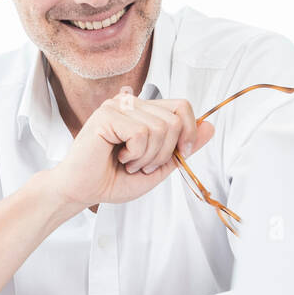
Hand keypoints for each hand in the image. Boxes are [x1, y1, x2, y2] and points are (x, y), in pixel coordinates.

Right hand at [52, 91, 214, 209]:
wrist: (82, 191)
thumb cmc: (113, 179)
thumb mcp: (159, 166)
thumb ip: (182, 147)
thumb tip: (210, 127)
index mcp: (143, 111)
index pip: (182, 106)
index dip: (189, 132)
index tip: (179, 155)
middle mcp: (131, 103)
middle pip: (175, 119)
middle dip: (165, 152)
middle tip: (142, 164)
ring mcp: (117, 106)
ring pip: (160, 128)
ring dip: (148, 156)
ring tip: (128, 163)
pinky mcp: (107, 115)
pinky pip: (142, 133)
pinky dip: (135, 154)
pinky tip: (118, 158)